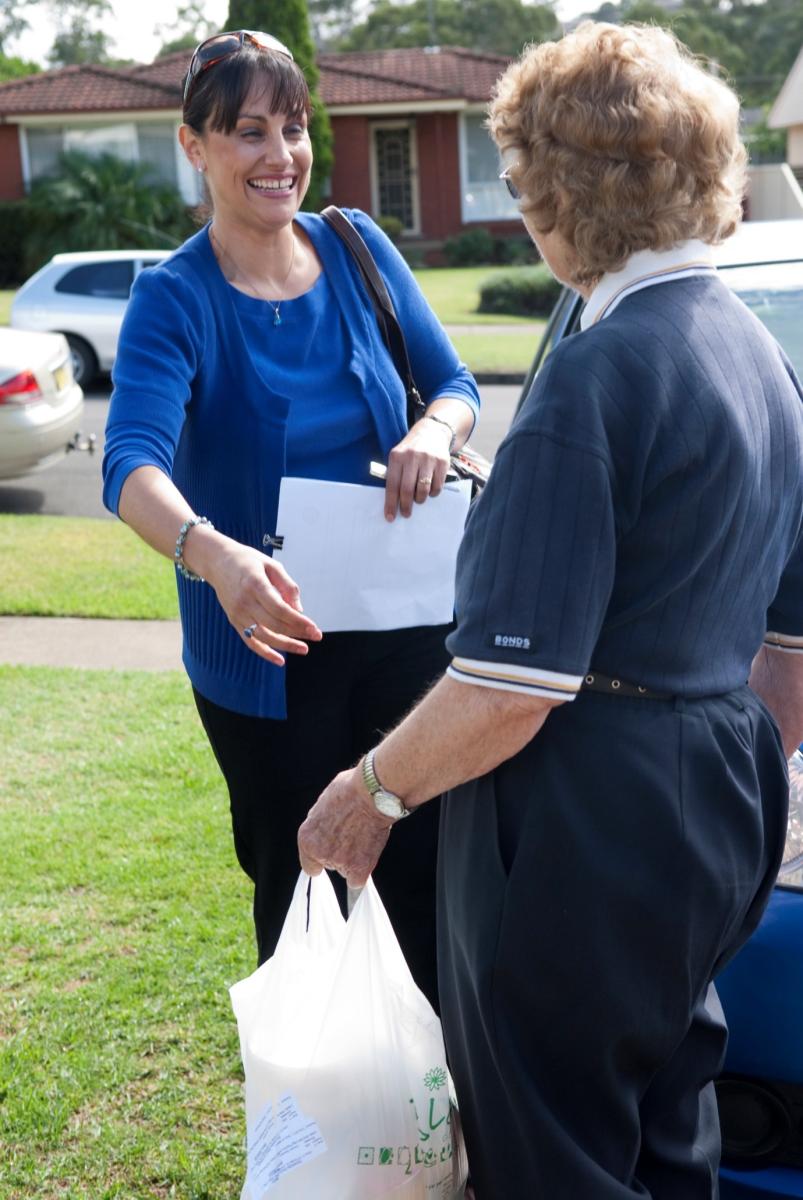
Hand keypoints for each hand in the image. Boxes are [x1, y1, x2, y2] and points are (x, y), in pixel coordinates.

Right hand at [205, 537, 321, 665]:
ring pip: (264, 636)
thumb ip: (288, 586)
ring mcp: (238, 614)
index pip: (280, 609)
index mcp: (255, 584)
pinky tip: (280, 660)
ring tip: (304, 649)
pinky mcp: (234, 621)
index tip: (315, 628)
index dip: (299, 621)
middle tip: (316, 637)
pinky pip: (250, 642)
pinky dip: (265, 653)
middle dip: (298, 633)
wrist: (218, 562)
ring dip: (286, 645)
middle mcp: (245, 602)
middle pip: (274, 624)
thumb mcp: (271, 565)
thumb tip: (299, 611)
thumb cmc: (248, 561)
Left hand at [298, 766, 394, 887]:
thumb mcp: (323, 803)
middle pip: (329, 864)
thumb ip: (320, 823)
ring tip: (363, 838)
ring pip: (345, 870)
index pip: (308, 863)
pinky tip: (368, 854)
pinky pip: (357, 882)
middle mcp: (319, 852)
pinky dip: (363, 872)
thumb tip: (324, 827)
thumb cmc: (350, 791)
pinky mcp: (358, 869)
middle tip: (352, 835)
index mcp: (307, 837)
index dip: (319, 859)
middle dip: (339, 853)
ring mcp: (338, 862)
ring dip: (352, 860)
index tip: (326, 857)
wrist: (371, 795)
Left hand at [384, 417, 451, 519]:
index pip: (392, 485)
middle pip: (407, 489)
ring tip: (418, 499)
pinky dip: (432, 493)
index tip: (390, 517)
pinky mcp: (442, 463)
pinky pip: (437, 487)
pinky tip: (429, 490)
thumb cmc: (411, 450)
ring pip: (423, 490)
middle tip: (406, 513)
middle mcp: (412, 457)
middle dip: (405, 506)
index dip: (391, 503)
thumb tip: (393, 501)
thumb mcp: (398, 456)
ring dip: (420, 499)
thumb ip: (395, 474)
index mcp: (397, 457)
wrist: (432, 432)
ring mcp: (428, 459)